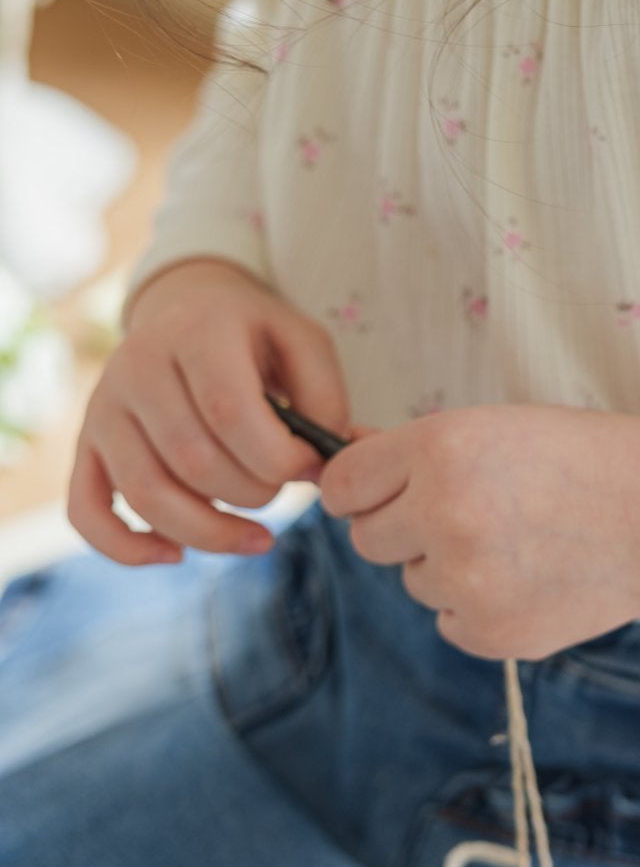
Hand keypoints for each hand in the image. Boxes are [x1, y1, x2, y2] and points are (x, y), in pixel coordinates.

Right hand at [69, 258, 349, 565]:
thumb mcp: (303, 342)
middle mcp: (138, 366)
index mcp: (196, 331)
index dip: (277, 458)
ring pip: (146, 494)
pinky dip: (126, 548)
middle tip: (282, 490)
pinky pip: (87, 511)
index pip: (229, 412)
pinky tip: (176, 556)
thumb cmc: (254, 337)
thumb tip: (321, 465)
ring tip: (258, 538)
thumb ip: (325, 398)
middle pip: (192, 460)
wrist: (188, 310)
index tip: (309, 468)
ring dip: (209, 533)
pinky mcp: (87, 445)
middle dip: (252, 493)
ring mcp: (104, 407)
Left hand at [318, 403, 639, 660]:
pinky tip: (532, 576)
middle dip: (404, 528)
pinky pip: (451, 621)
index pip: (341, 485)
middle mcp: (444, 515)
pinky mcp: (493, 633)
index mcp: (441, 449)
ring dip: (449, 565)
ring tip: (519, 540)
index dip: (363, 487)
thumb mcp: (498, 426)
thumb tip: (340, 470)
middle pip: (368, 540)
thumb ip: (415, 452)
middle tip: (468, 511)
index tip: (383, 491)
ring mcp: (468, 582)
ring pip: (415, 581)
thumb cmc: (588, 456)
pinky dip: (479, 605)